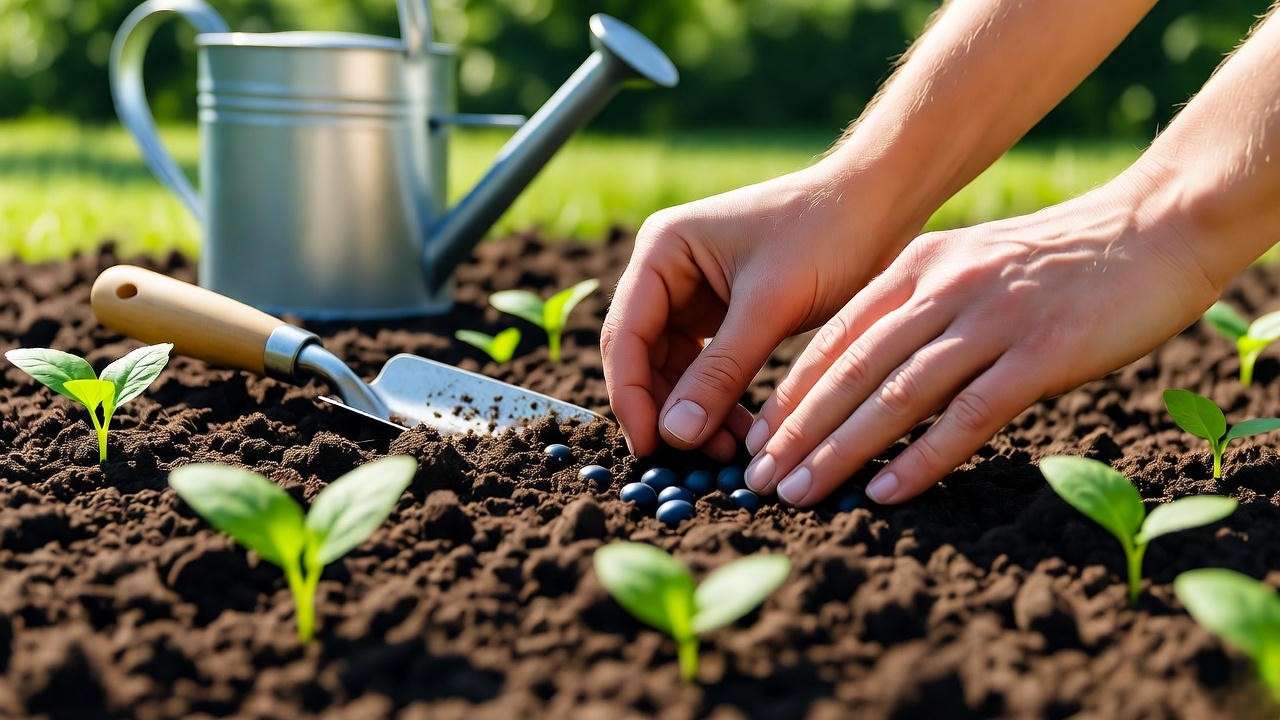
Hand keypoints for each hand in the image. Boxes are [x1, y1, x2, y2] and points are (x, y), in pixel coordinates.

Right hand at [602, 162, 913, 459]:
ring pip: (675, 369)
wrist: (880, 203)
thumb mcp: (770, 306)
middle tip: (695, 461)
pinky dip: (720, 400)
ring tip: (727, 452)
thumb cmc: (826, 234)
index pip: (625, 334)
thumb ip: (720, 371)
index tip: (652, 448)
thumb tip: (674, 435)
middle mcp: (668, 270)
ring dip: (694, 412)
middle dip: (667, 410)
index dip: (632, 397)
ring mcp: (695, 293)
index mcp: (662, 250)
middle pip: (643, 356)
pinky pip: (708, 368)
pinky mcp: (725, 314)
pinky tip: (742, 432)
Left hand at [744, 173, 1219, 504]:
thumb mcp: (972, 264)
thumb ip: (922, 307)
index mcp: (920, 266)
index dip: (792, 391)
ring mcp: (991, 319)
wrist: (1154, 227)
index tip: (756, 437)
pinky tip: (884, 492)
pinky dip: (920, 458)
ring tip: (799, 492)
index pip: (836, 336)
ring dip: (839, 450)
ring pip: (895, 394)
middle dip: (797, 430)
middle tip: (758, 478)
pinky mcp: (1041, 352)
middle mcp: (944, 288)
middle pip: (851, 370)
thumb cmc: (1060, 259)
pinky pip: (967, 415)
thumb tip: (869, 370)